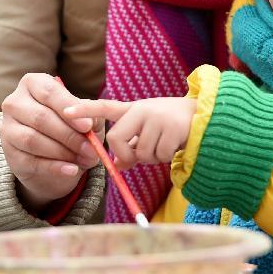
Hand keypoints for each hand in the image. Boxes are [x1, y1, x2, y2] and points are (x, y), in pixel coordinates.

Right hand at [0, 73, 99, 210]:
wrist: (51, 153)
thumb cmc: (68, 124)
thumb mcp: (81, 115)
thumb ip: (88, 113)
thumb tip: (90, 121)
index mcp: (32, 83)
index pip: (49, 92)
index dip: (69, 108)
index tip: (87, 126)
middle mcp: (14, 102)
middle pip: (41, 117)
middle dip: (69, 135)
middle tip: (91, 149)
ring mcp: (7, 129)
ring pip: (33, 140)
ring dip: (62, 152)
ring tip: (84, 160)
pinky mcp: (9, 154)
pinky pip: (31, 161)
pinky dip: (54, 167)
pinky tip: (72, 170)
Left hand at [64, 97, 195, 170]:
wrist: (207, 117)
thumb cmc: (174, 126)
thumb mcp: (150, 132)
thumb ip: (132, 145)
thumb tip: (117, 166)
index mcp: (134, 110)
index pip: (104, 107)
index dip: (84, 110)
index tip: (65, 111)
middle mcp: (142, 109)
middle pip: (116, 139)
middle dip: (126, 155)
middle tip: (140, 156)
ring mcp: (156, 117)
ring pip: (141, 152)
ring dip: (152, 157)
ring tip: (166, 144)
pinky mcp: (171, 127)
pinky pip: (159, 155)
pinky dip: (166, 157)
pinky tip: (176, 145)